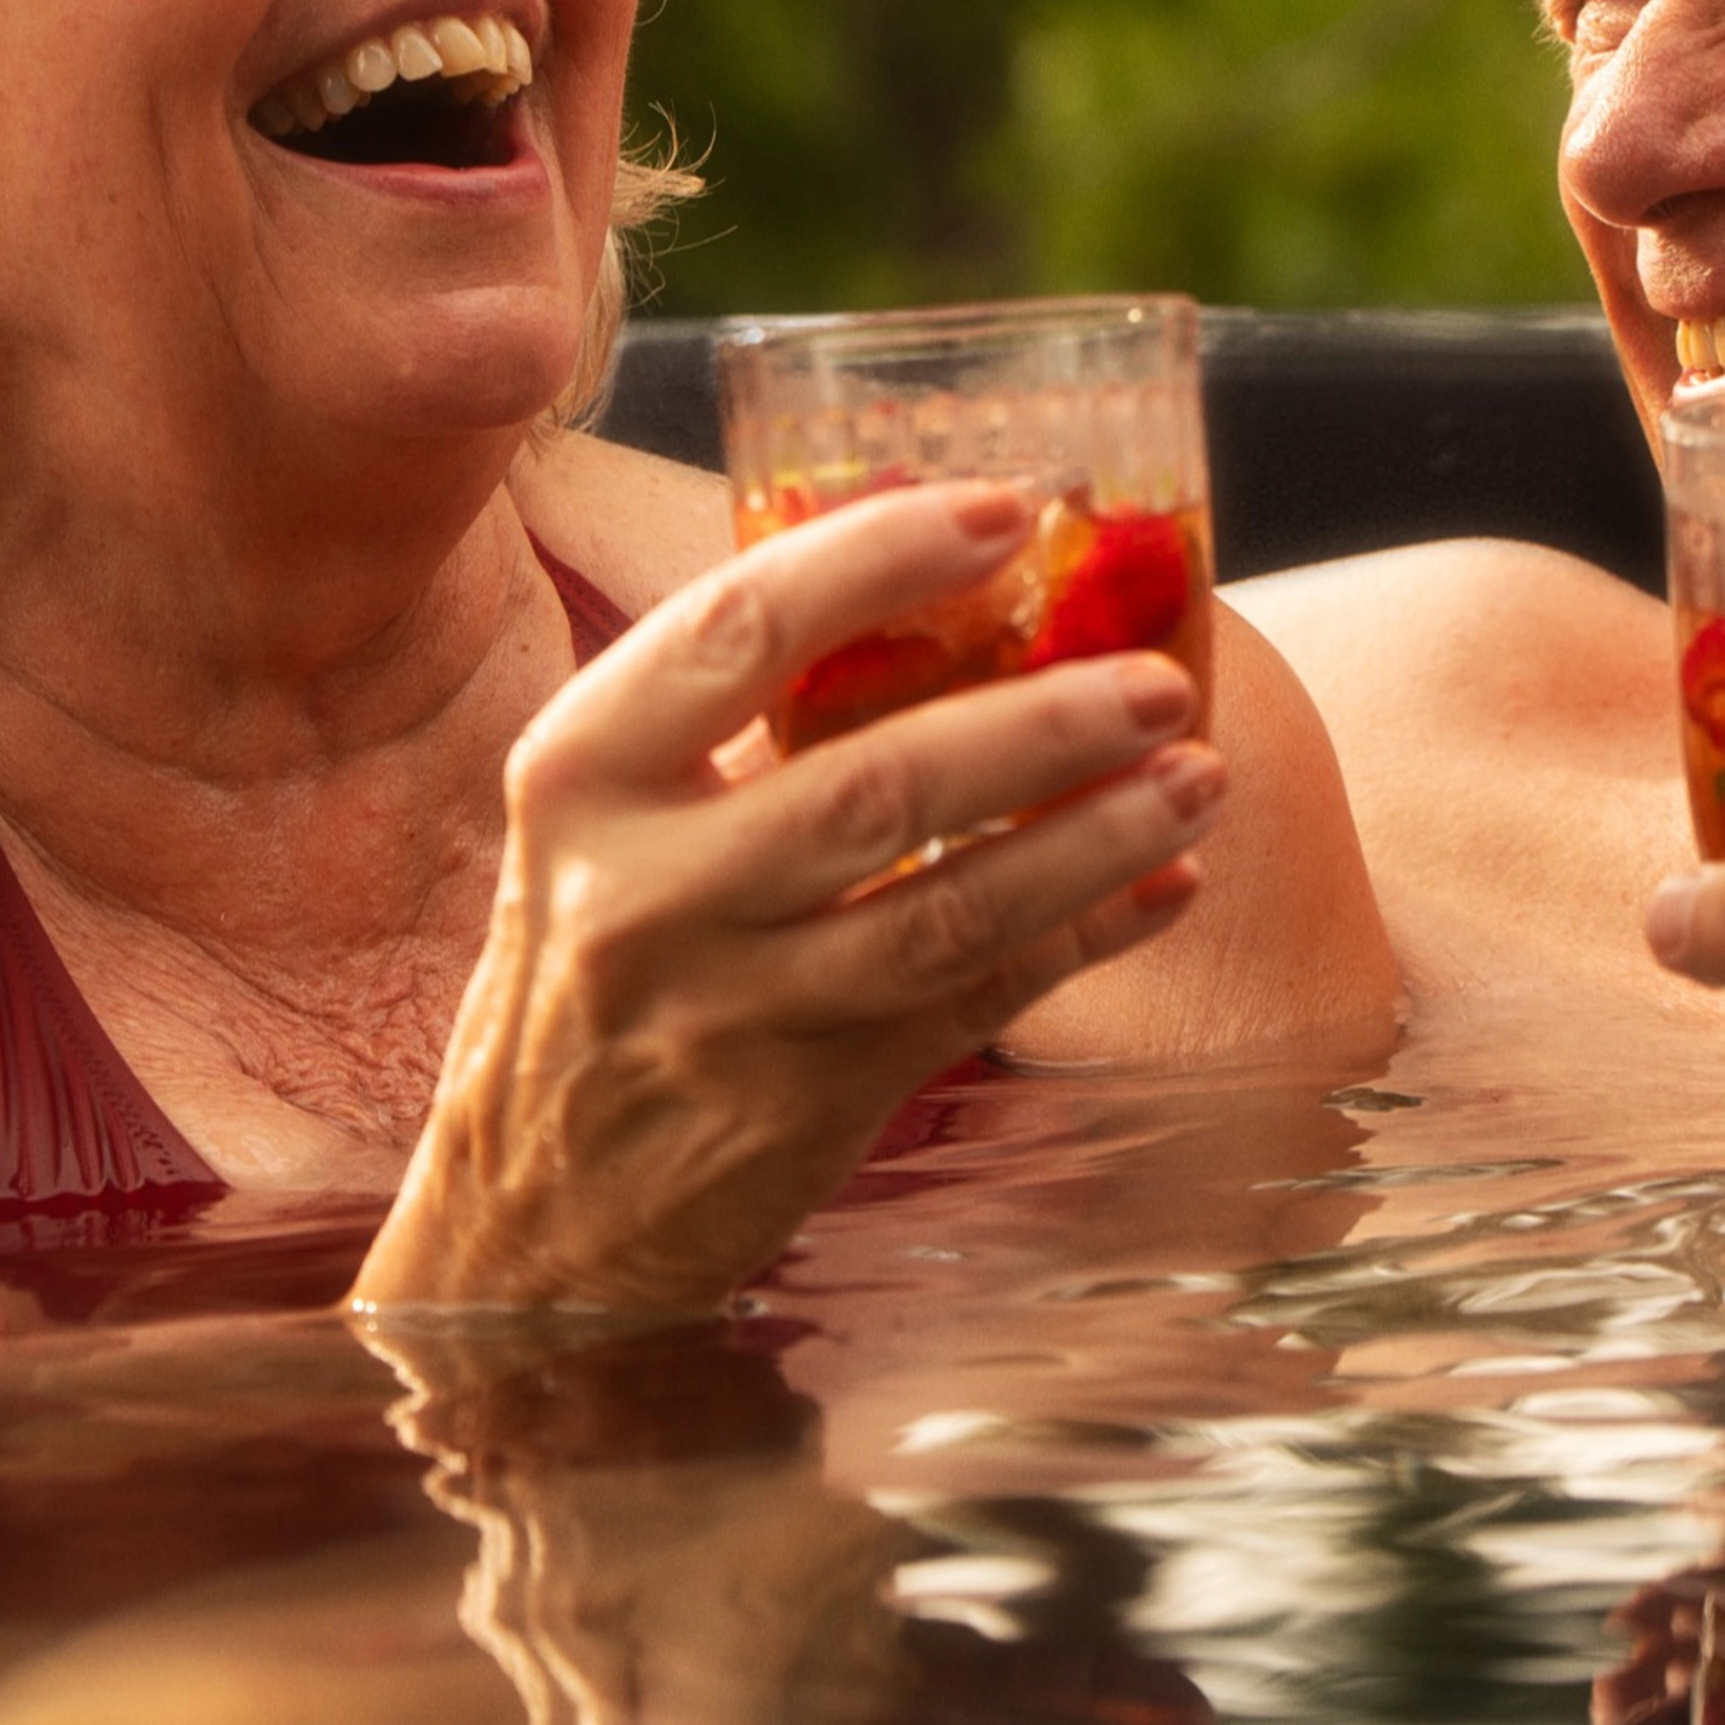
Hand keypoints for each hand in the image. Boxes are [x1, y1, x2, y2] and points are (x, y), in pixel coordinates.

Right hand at [363, 482, 1225, 1312]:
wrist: (527, 1214)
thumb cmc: (588, 968)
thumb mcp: (598, 826)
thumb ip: (722, 722)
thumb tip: (933, 582)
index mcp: (580, 774)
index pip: (736, 629)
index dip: (880, 558)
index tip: (1005, 510)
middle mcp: (642, 890)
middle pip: (872, 781)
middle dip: (1039, 723)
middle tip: (1155, 675)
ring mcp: (732, 1007)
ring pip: (946, 907)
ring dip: (1092, 837)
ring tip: (1197, 775)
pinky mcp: (811, 1097)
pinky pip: (977, 997)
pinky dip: (1083, 933)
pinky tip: (1165, 883)